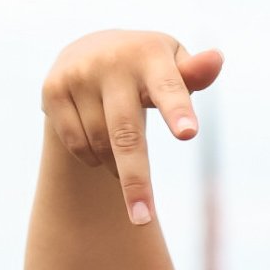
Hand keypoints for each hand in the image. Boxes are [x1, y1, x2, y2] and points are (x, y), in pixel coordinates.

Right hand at [41, 30, 222, 224]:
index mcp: (150, 57)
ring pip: (101, 145)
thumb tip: (216, 59)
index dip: (177, 111)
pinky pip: (77, 144)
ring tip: (126, 160)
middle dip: (136, 181)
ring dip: (117, 166)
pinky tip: (100, 147)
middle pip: (126, 135)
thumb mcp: (173, 67)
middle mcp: (111, 63)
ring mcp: (78, 75)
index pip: (169, 88)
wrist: (90, 49)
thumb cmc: (149, 68)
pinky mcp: (53, 89)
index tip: (189, 134)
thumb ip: (195, 74)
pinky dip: (92, 158)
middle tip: (144, 220)